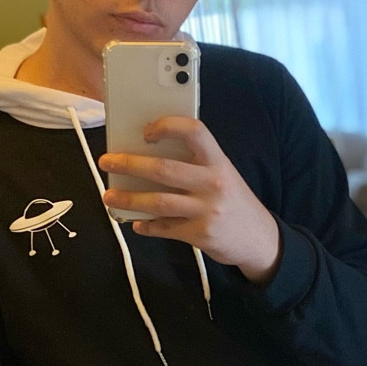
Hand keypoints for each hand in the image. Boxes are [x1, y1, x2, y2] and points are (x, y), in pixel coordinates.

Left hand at [100, 117, 282, 284]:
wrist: (259, 238)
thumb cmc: (232, 200)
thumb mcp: (222, 174)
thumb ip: (194, 164)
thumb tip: (147, 156)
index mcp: (218, 161)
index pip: (194, 132)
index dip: (168, 126)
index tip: (145, 131)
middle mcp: (213, 183)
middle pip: (164, 169)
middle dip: (129, 164)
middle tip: (107, 161)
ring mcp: (206, 210)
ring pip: (158, 202)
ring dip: (128, 199)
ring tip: (109, 196)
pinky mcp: (200, 235)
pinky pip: (165, 228)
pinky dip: (146, 226)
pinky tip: (136, 223)